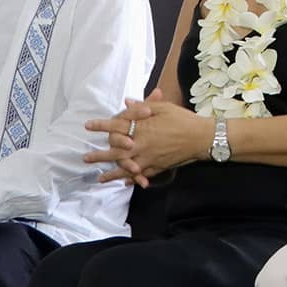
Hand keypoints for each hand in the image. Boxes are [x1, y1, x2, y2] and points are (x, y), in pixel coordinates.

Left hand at [84, 89, 205, 186]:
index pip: (115, 125)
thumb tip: (127, 103)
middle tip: (85, 158)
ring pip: (125, 168)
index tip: (87, 126)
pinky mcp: (156, 168)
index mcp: (141, 128)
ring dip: (111, 173)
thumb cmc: (183, 119)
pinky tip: (123, 182)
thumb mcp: (163, 108)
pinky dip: (131, 179)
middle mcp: (141, 144)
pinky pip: (140, 175)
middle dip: (99, 155)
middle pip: (114, 151)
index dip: (100, 125)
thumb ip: (143, 106)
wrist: (201, 138)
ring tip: (99, 178)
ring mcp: (148, 158)